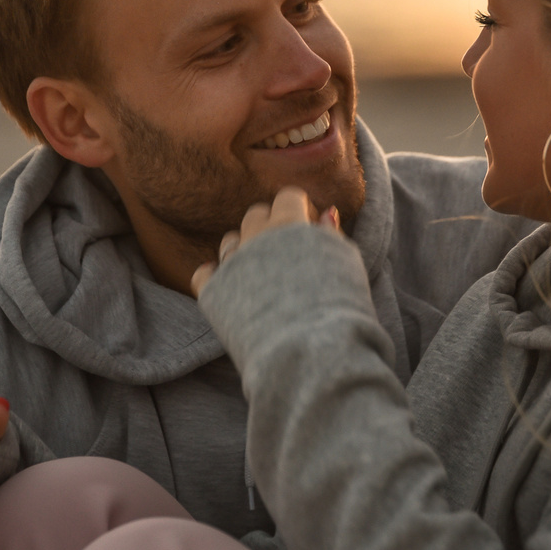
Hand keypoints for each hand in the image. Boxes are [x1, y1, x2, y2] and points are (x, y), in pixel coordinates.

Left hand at [191, 186, 338, 296]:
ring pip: (230, 242)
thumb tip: (326, 213)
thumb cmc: (339, 308)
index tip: (310, 233)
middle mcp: (255, 238)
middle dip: (270, 228)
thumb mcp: (346, 263)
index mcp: (288, 224)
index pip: (288, 197)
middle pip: (255, 215)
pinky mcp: (213, 294)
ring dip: (244, 251)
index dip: (300, 212)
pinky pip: (204, 274)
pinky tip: (228, 286)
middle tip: (287, 255)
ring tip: (263, 276)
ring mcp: (231, 265)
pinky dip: (215, 276)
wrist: (310, 352)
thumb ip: (332, 234)